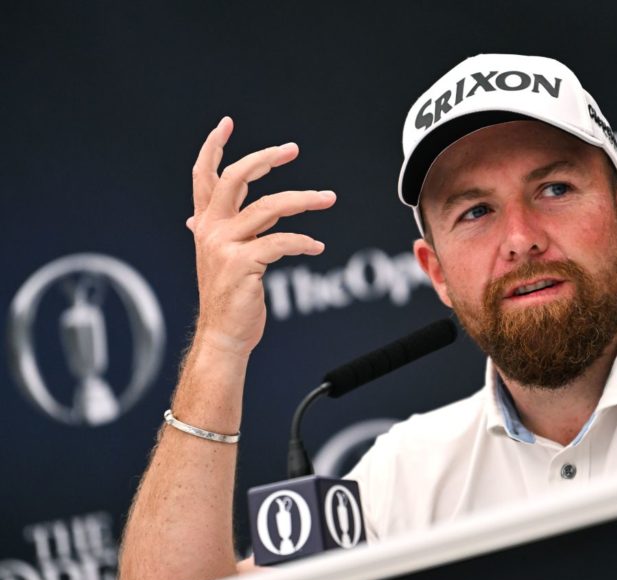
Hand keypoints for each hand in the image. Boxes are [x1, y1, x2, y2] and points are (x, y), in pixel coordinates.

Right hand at [186, 117, 335, 355]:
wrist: (224, 334)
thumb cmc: (230, 296)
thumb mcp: (219, 256)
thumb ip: (222, 231)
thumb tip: (218, 215)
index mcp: (205, 223)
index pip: (204, 177)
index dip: (213, 148)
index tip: (225, 124)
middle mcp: (210, 229)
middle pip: (236, 178)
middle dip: (265, 158)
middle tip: (292, 149)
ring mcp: (224, 246)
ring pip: (269, 207)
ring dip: (304, 199)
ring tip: (328, 197)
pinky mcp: (243, 264)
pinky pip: (281, 243)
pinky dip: (303, 242)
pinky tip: (317, 246)